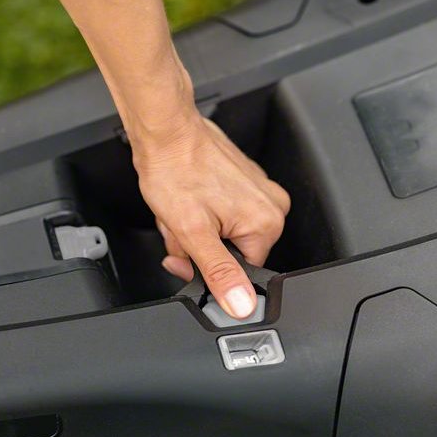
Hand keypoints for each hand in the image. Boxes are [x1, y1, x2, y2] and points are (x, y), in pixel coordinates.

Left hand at [132, 112, 290, 319]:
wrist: (165, 130)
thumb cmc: (176, 169)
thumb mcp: (193, 233)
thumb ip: (219, 274)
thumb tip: (240, 305)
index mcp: (267, 221)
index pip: (243, 271)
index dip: (209, 269)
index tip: (188, 254)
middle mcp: (271, 204)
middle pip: (233, 251)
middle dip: (199, 246)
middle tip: (181, 225)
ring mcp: (258, 188)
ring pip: (225, 232)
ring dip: (197, 229)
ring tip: (181, 209)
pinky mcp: (244, 179)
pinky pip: (224, 211)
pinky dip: (201, 211)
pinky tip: (188, 197)